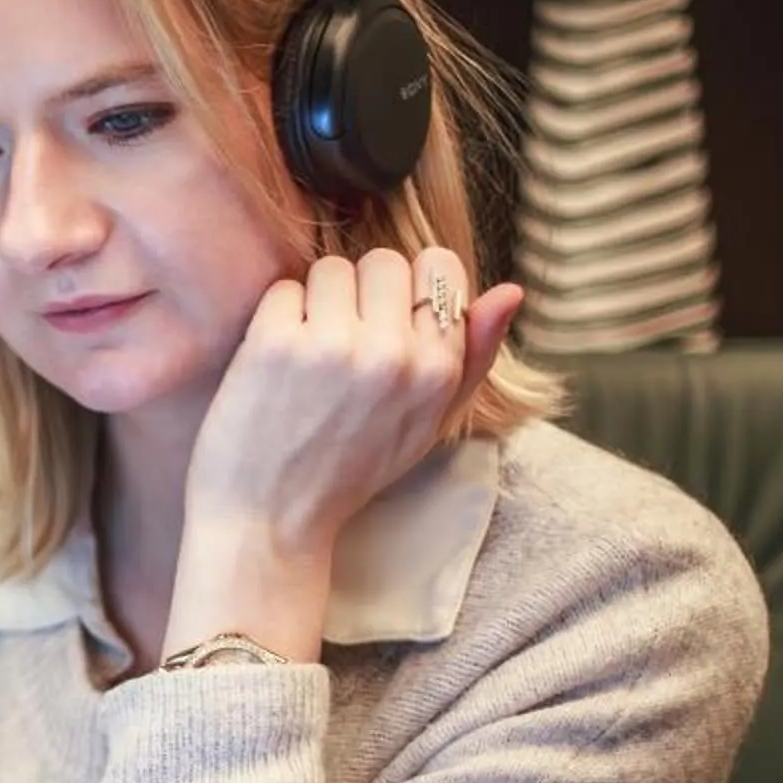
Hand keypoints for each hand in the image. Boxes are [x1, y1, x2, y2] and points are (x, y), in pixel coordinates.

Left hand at [186, 247, 523, 554]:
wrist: (271, 521)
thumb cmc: (350, 470)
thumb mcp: (430, 424)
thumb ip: (474, 358)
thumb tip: (510, 291)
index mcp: (438, 371)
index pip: (439, 267)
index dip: (409, 287)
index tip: (388, 321)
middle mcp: (393, 354)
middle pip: (383, 261)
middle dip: (361, 291)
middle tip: (342, 342)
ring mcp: (334, 346)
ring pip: (331, 269)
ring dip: (316, 301)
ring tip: (309, 354)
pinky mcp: (276, 344)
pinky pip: (284, 289)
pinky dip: (277, 317)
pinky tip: (277, 363)